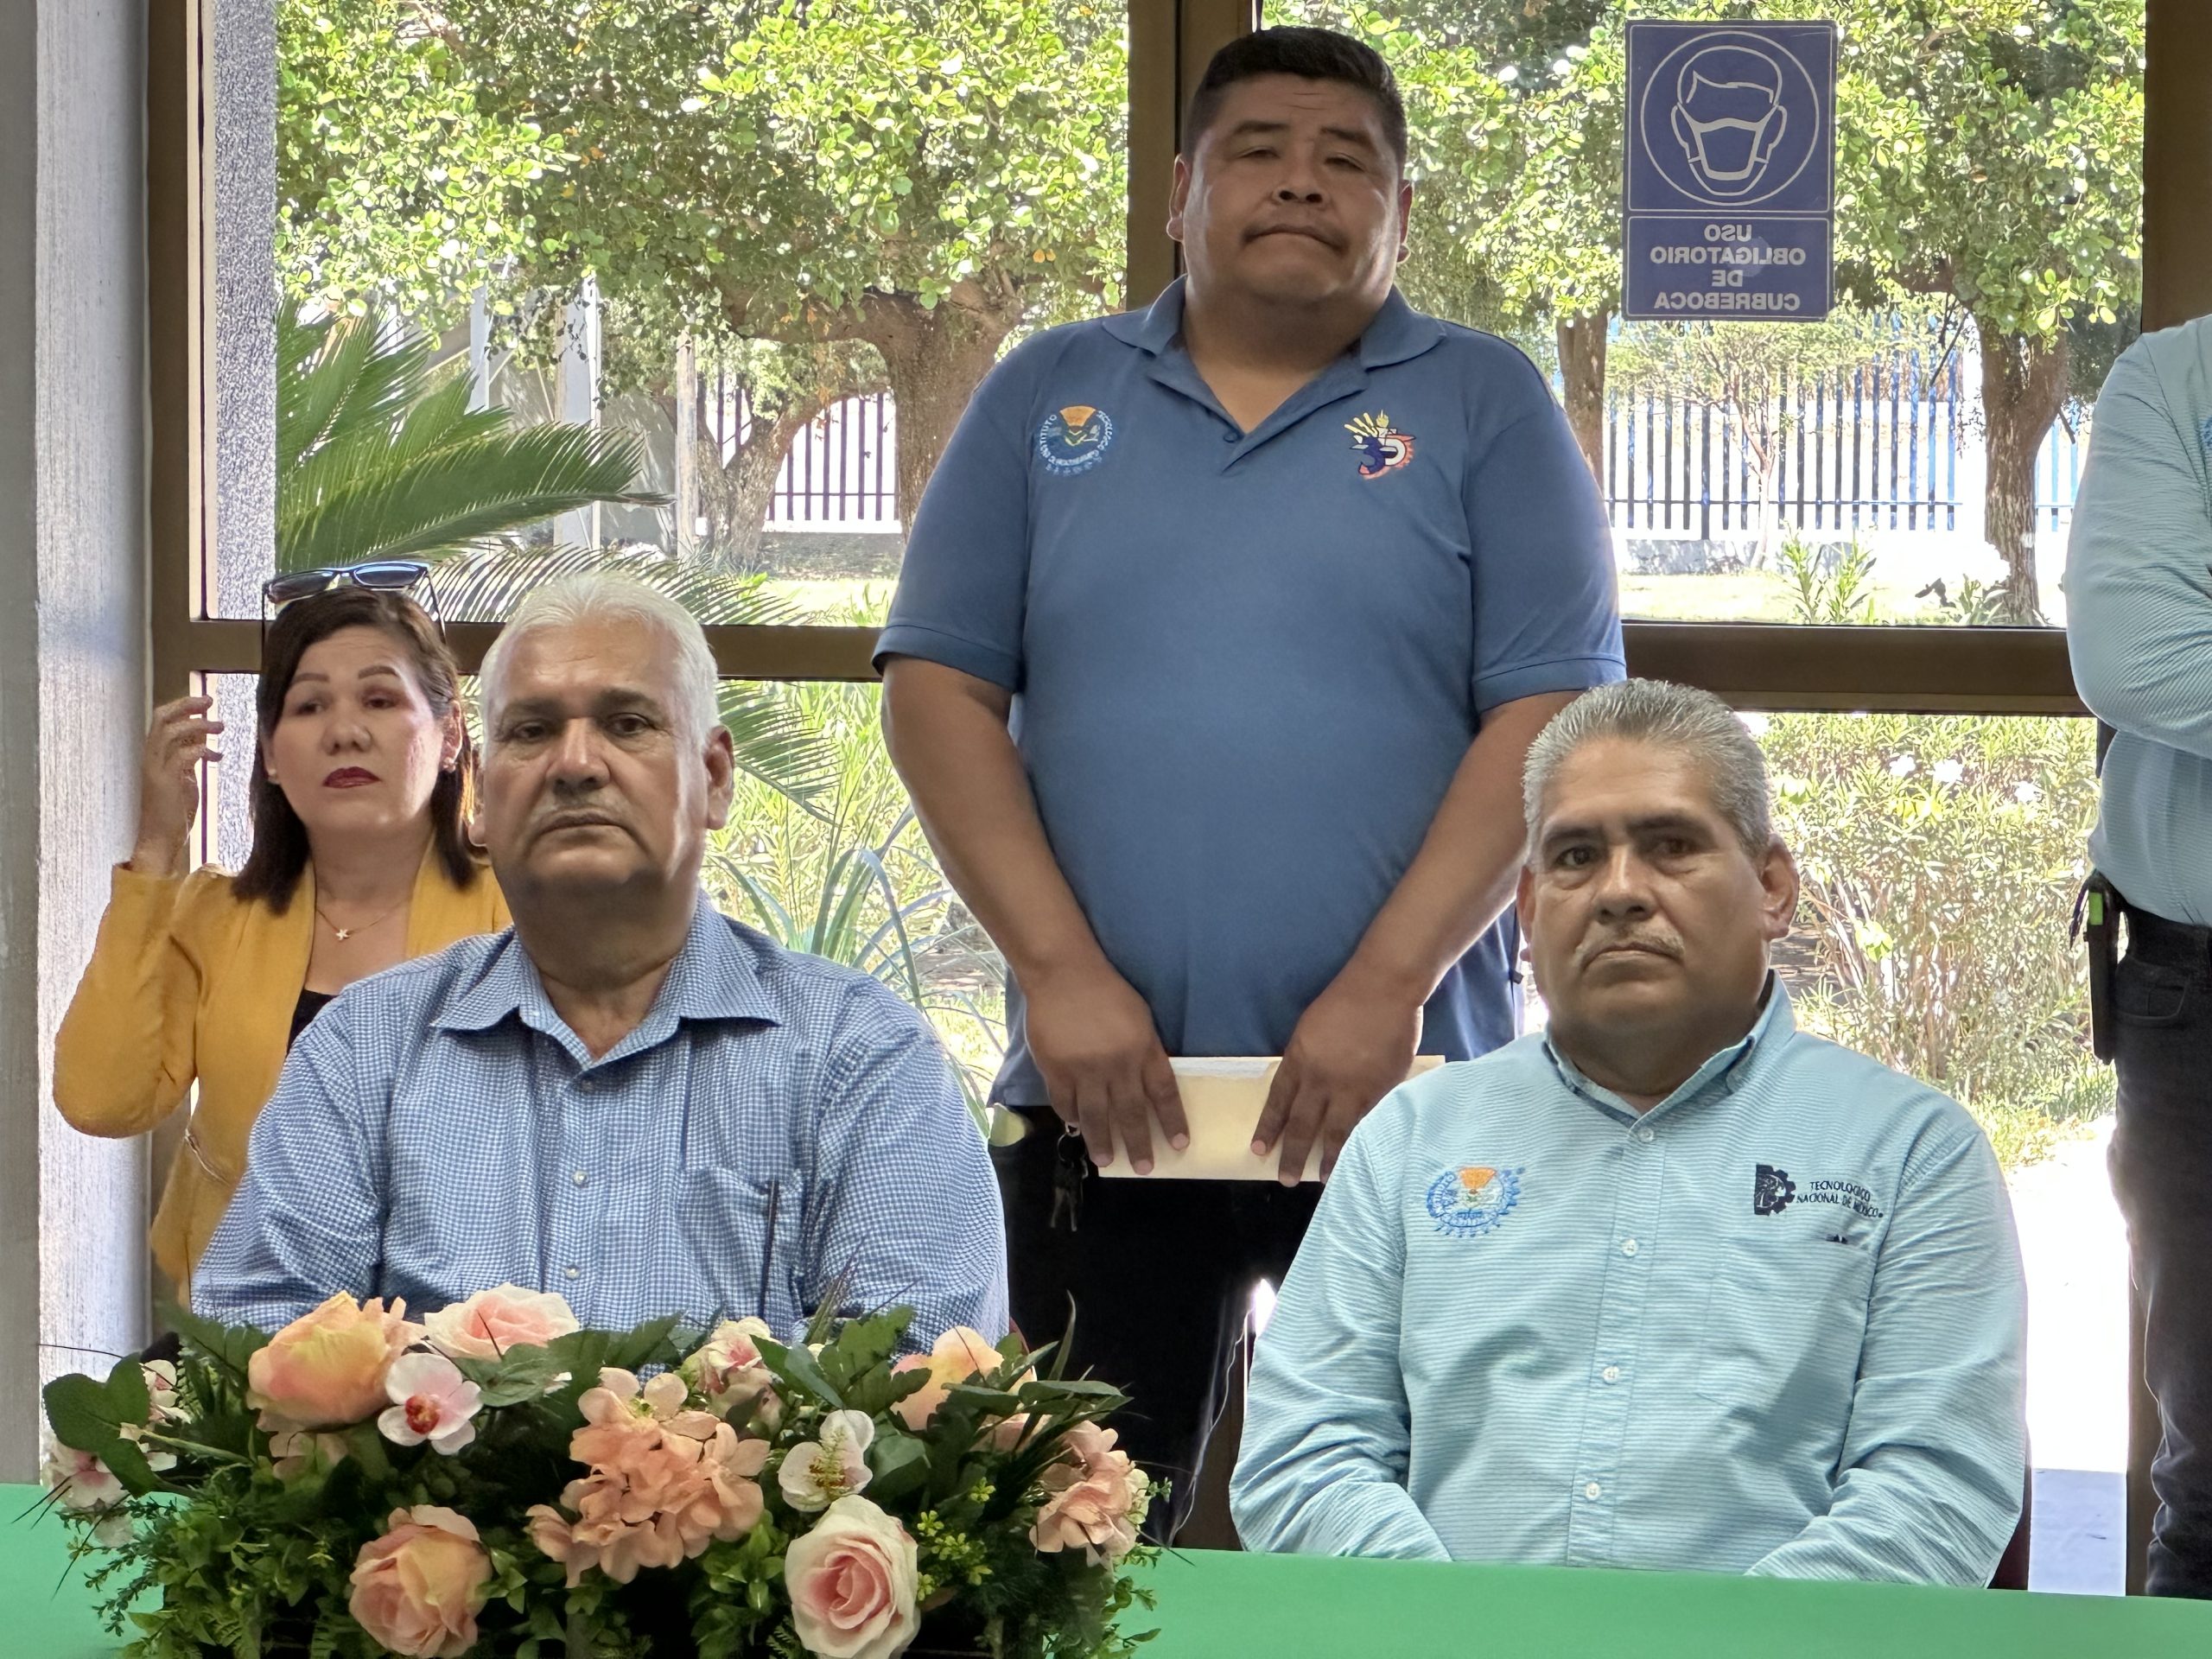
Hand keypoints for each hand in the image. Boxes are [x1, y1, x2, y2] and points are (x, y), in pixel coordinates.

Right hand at [131, 696, 223, 876]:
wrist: (159, 840)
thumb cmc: (174, 812)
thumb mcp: (184, 778)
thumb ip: (189, 759)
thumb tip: (203, 740)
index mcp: (153, 756)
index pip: (161, 720)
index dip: (181, 706)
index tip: (204, 702)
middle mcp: (150, 758)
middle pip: (161, 719)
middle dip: (186, 705)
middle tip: (210, 701)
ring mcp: (155, 769)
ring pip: (171, 733)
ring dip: (198, 725)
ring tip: (220, 726)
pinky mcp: (165, 782)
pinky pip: (182, 756)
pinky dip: (201, 751)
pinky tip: (218, 756)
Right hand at [1023, 960, 1186, 1173]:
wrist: (1063, 974)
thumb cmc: (1107, 992)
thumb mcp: (1140, 1018)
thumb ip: (1145, 1052)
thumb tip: (1148, 1087)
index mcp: (1142, 1048)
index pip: (1163, 1092)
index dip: (1172, 1121)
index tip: (1179, 1145)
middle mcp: (1117, 1064)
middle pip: (1130, 1112)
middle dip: (1138, 1144)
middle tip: (1144, 1168)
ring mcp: (1084, 1070)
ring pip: (1096, 1116)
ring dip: (1102, 1141)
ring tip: (1105, 1160)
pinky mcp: (1055, 1069)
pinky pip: (1066, 1103)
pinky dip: (1072, 1117)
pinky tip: (1077, 1127)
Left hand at [1251, 971, 1422, 1184]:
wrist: (1383, 990)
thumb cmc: (1345, 1001)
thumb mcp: (1309, 1028)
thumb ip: (1305, 1060)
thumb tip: (1304, 1087)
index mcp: (1299, 1060)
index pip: (1278, 1102)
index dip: (1268, 1129)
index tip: (1258, 1151)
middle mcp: (1321, 1080)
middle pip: (1302, 1124)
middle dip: (1292, 1154)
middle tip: (1285, 1179)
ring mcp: (1351, 1088)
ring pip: (1336, 1132)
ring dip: (1329, 1158)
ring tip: (1324, 1180)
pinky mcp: (1380, 1091)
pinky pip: (1367, 1124)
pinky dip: (1363, 1142)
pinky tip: (1362, 1157)